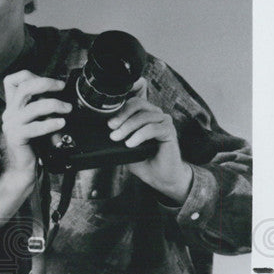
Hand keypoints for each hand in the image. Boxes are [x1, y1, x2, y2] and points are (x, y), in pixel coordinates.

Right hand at [2, 71, 71, 183]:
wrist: (23, 167)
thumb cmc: (33, 144)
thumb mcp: (36, 119)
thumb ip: (41, 105)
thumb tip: (58, 91)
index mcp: (12, 106)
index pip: (13, 80)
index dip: (31, 75)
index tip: (51, 82)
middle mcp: (9, 113)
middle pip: (25, 88)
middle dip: (46, 83)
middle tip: (62, 87)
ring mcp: (11, 125)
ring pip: (32, 107)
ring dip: (54, 105)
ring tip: (67, 109)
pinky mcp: (16, 137)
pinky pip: (34, 127)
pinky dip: (50, 124)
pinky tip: (60, 123)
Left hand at [108, 80, 192, 201]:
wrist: (160, 176)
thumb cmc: (144, 160)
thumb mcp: (124, 146)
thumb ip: (118, 134)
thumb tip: (104, 130)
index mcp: (144, 115)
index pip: (134, 98)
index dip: (125, 96)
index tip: (112, 107)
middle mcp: (155, 115)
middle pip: (137, 104)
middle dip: (121, 115)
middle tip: (111, 127)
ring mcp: (163, 121)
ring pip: (144, 116)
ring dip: (128, 127)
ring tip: (118, 138)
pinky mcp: (169, 131)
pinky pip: (153, 128)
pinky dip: (139, 135)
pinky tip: (131, 144)